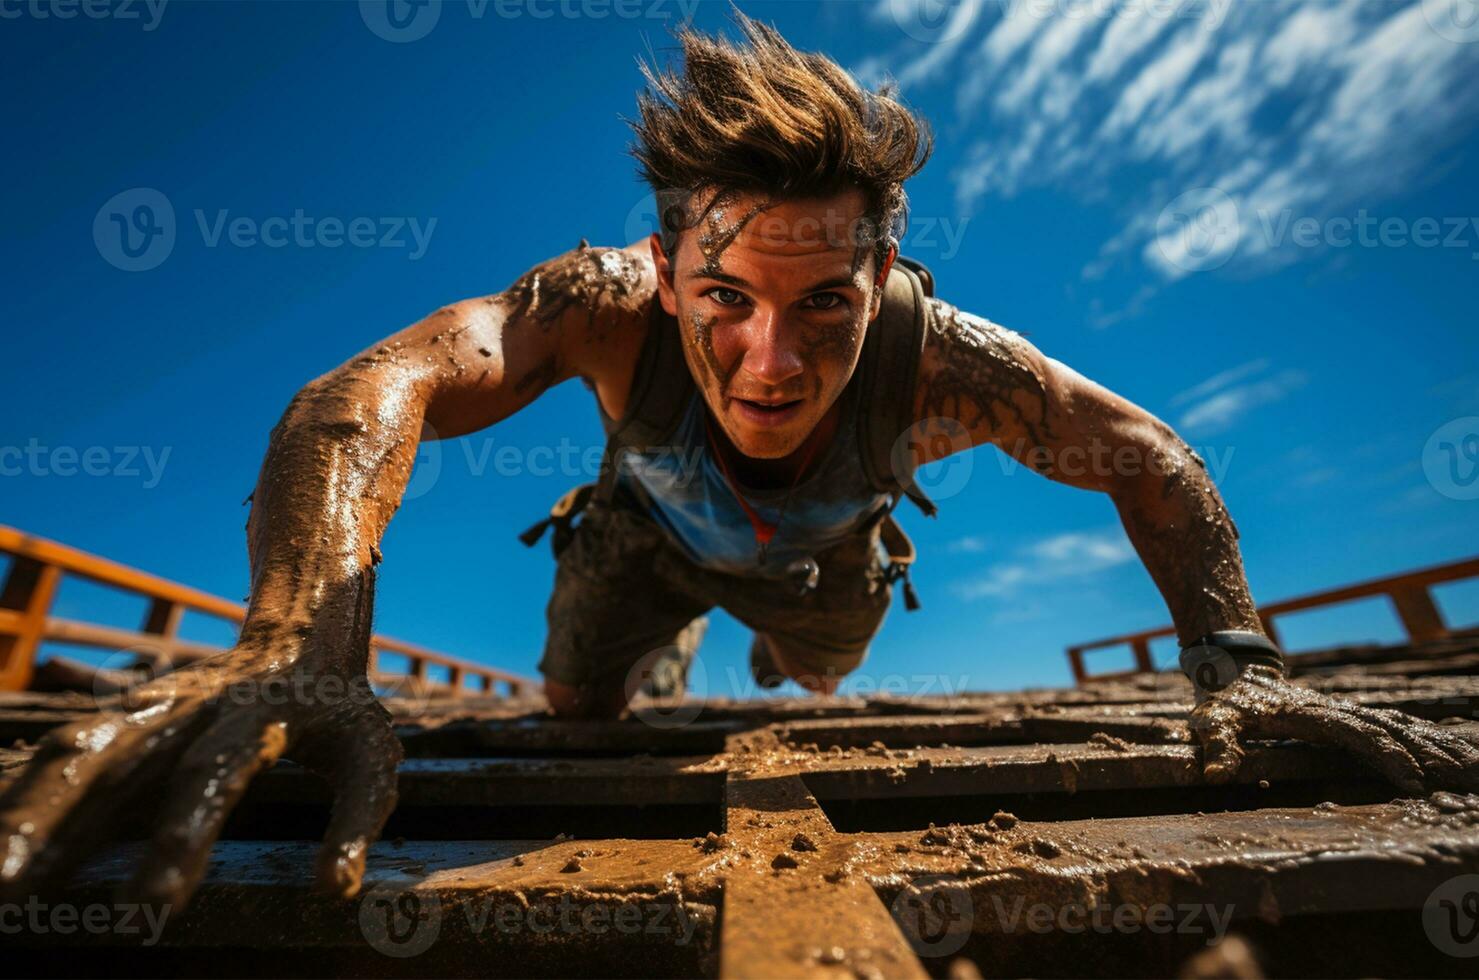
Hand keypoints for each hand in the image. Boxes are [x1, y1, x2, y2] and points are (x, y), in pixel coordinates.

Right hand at [0, 641, 401, 909]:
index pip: (212, 775)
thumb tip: (333, 892)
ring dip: (19, 808)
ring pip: (72, 752)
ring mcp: (147, 712)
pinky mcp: (125, 722)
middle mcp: (188, 709)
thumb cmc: (341, 713)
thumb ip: (356, 821)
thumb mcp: (369, 756)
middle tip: (7, 893)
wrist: (306, 629)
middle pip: (110, 757)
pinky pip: (61, 754)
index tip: (150, 909)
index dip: (181, 837)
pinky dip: (16, 788)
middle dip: (52, 822)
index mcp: (256, 714)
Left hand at [1192, 664, 1478, 794]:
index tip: (1414, 780)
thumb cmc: (1224, 699)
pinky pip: (1394, 728)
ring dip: (1436, 746)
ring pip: (1401, 728)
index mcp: (1315, 715)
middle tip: (1468, 776)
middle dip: (1431, 753)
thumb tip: (1215, 774)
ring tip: (1472, 768)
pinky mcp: (1347, 718)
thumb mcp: (1213, 721)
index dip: (1387, 756)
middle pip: (1394, 730)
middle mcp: (1338, 712)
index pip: (1360, 735)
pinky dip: (1424, 739)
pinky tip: (1451, 751)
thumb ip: (1217, 746)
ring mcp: (1345, 713)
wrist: (1235, 669)